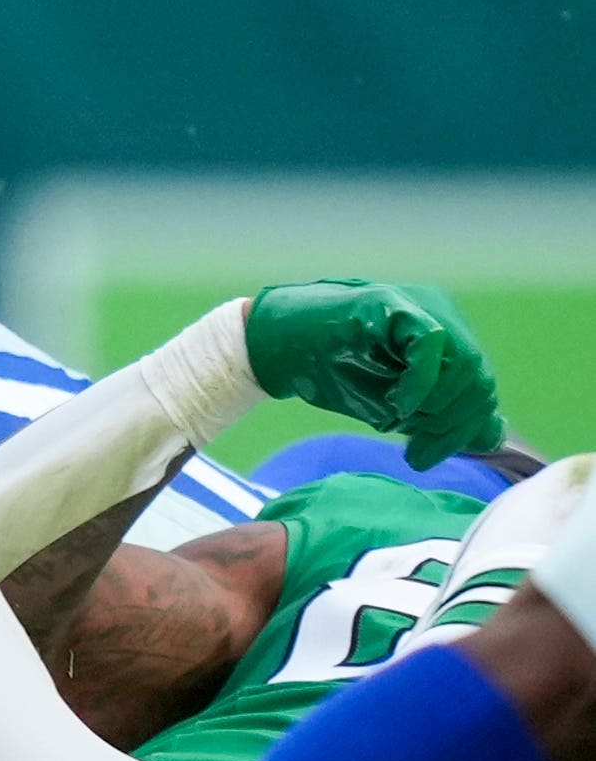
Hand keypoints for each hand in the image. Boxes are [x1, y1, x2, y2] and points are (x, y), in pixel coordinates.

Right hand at [245, 281, 502, 465]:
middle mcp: (440, 315)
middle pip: (478, 379)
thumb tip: (490, 435)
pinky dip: (420, 385)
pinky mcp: (393, 304)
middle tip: (416, 449)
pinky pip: (432, 347)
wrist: (271, 344)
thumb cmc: (328, 370)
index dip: (463, 429)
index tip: (424, 456)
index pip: (479, 386)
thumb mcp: (393, 403)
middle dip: (451, 425)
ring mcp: (419, 306)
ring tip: (399, 421)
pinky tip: (397, 404)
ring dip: (435, 407)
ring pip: (464, 366)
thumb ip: (439, 414)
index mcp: (445, 336)